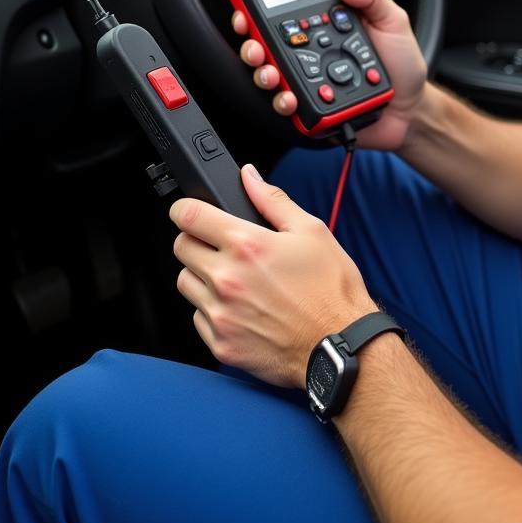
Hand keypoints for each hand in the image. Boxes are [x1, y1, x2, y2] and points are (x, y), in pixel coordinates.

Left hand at [171, 164, 377, 387]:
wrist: (341, 346)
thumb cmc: (331, 290)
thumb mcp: (311, 231)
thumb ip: (272, 200)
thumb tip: (248, 176)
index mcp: (247, 246)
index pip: (189, 216)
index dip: (186, 208)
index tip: (191, 212)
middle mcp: (226, 279)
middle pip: (181, 247)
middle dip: (196, 240)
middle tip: (222, 247)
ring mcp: (221, 314)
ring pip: (185, 283)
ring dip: (201, 276)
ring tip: (235, 279)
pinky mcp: (221, 344)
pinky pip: (198, 318)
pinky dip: (212, 310)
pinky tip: (241, 307)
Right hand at [233, 0, 428, 151]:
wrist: (412, 107)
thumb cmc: (401, 64)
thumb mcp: (394, 21)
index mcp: (322, 29)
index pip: (282, 16)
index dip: (257, 11)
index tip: (246, 10)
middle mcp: (308, 55)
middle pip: (265, 46)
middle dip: (251, 45)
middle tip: (256, 46)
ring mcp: (307, 83)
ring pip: (270, 77)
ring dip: (263, 73)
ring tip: (272, 74)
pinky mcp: (310, 111)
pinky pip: (287, 107)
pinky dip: (284, 103)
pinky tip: (290, 99)